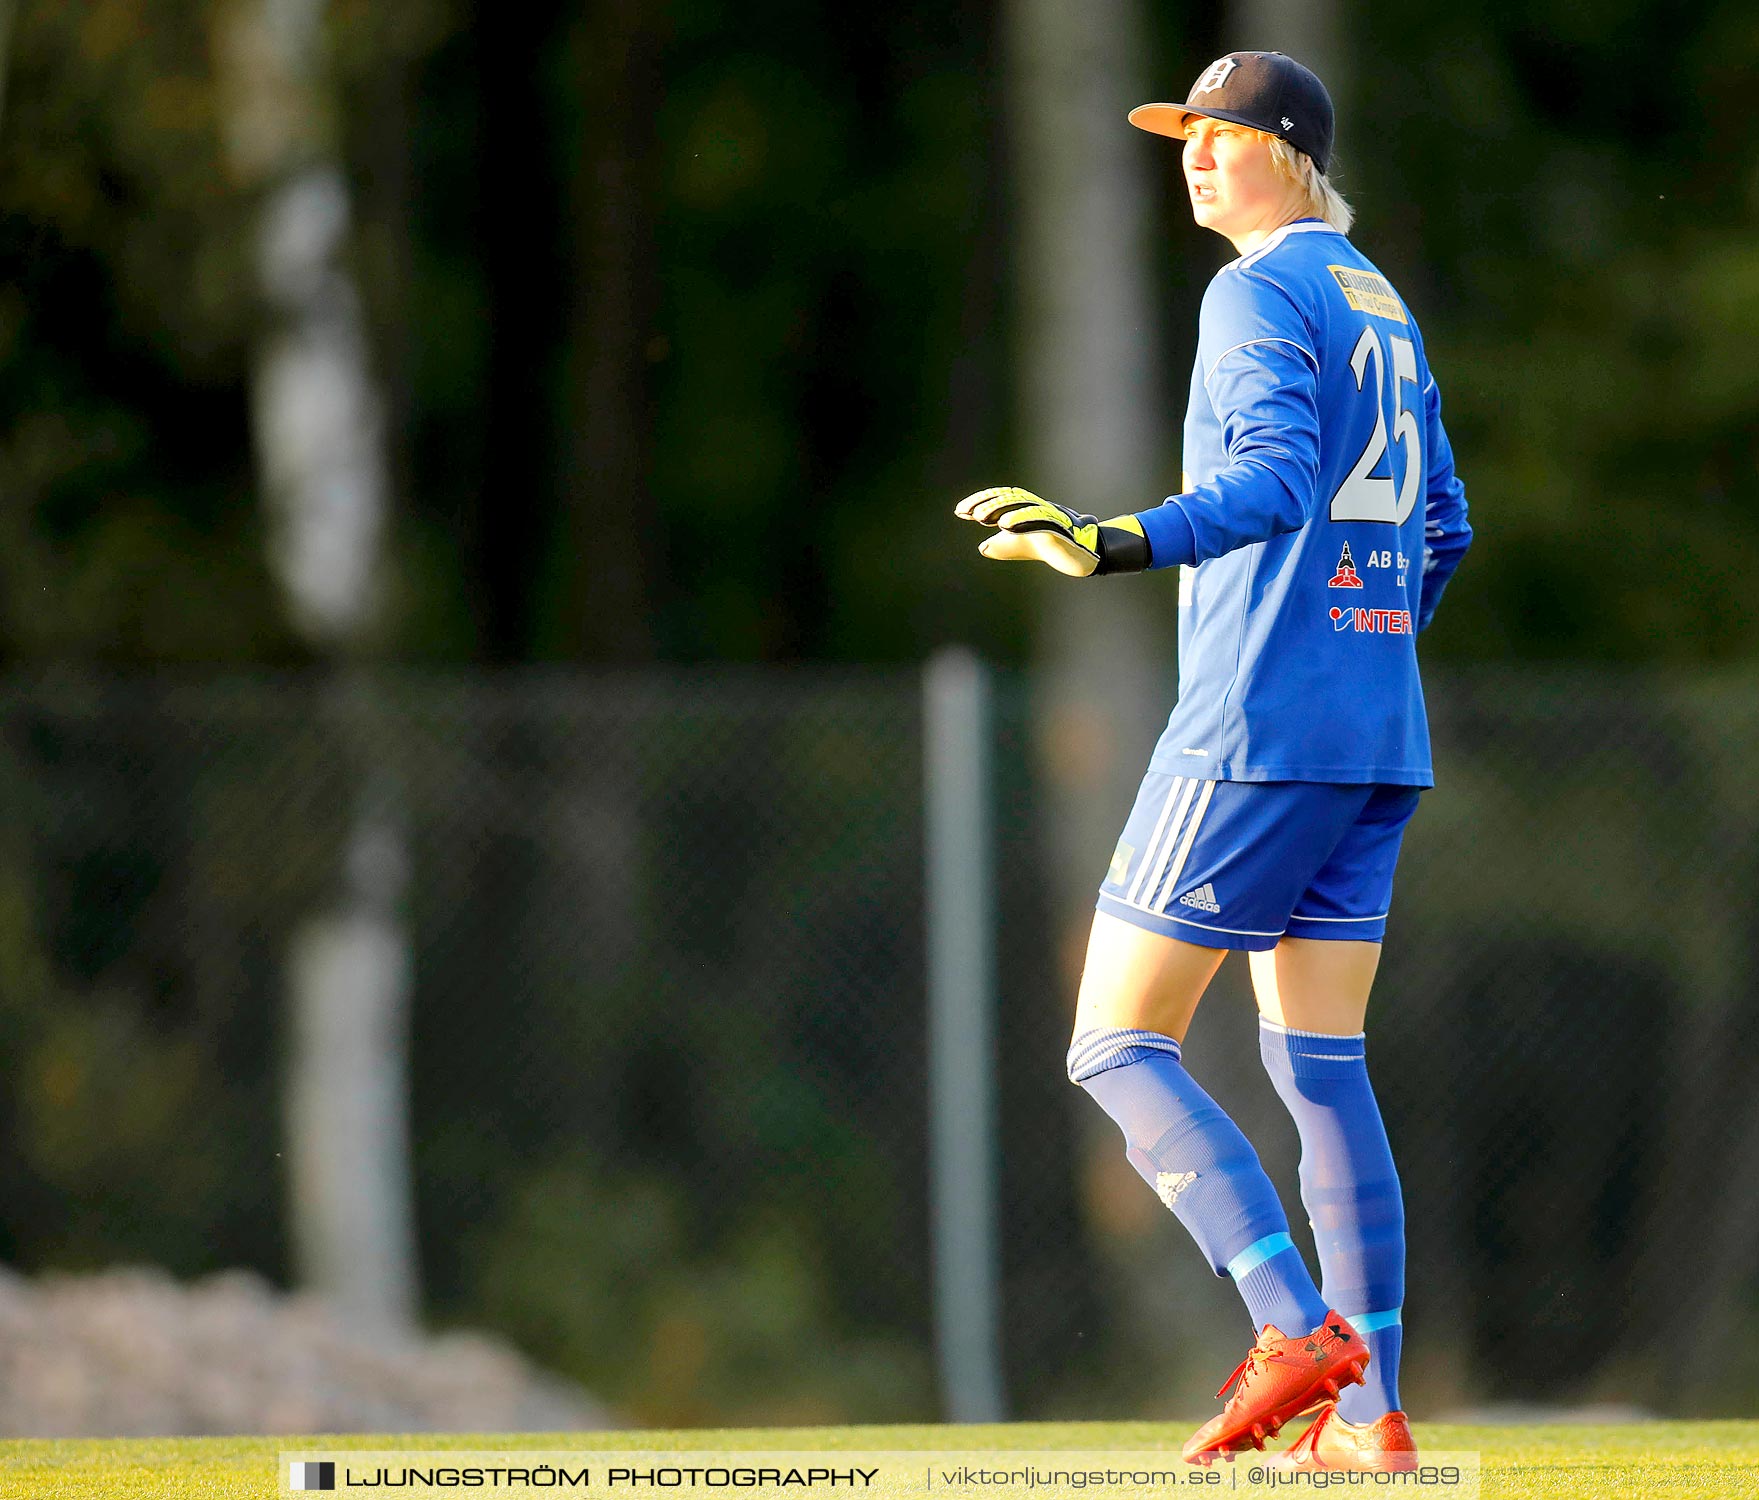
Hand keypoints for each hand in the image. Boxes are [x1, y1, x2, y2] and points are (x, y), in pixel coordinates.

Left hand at [955, 487, 1148, 576]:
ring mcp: (1050, 515)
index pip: (1002, 498)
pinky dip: (1022, 519)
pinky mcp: (1061, 528)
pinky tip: (1005, 525)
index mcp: (1027, 509)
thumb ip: (1004, 546)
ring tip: (980, 517)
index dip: (981, 501)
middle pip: (1010, 497)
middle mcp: (1038, 507)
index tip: (960, 511)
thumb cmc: (1055, 547)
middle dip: (987, 502)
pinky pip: (1040, 520)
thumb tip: (982, 548)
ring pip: (1023, 505)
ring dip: (1001, 508)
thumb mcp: (1023, 547)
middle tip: (966, 512)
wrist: (1085, 557)